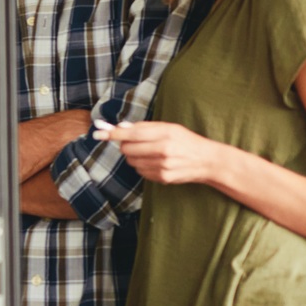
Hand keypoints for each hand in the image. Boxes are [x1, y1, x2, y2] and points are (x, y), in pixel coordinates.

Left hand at [93, 121, 227, 185]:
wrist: (207, 161)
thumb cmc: (186, 141)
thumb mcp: (169, 128)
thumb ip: (144, 127)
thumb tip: (120, 127)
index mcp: (165, 134)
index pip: (131, 134)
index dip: (112, 133)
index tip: (98, 133)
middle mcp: (163, 150)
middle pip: (127, 149)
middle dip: (125, 145)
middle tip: (132, 142)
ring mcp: (163, 166)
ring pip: (131, 161)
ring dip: (134, 156)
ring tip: (149, 152)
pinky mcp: (163, 178)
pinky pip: (140, 172)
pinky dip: (142, 166)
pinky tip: (155, 162)